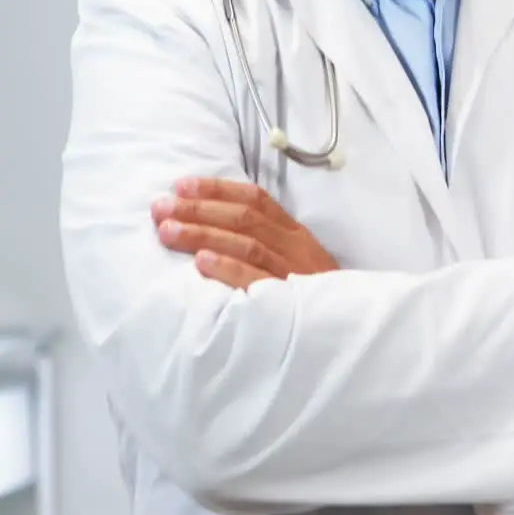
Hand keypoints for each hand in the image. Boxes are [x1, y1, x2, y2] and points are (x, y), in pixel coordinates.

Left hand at [151, 177, 338, 288]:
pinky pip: (256, 280)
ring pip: (246, 244)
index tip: (182, 185)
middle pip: (244, 219)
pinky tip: (201, 262)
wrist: (351, 329)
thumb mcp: (300, 262)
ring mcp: (292, 273)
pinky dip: (228, 269)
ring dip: (203, 234)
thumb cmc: (316, 298)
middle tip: (160, 207)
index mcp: (295, 235)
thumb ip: (267, 245)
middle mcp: (294, 248)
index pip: (256, 200)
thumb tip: (216, 230)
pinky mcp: (289, 302)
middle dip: (199, 209)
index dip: (218, 189)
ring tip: (168, 231)